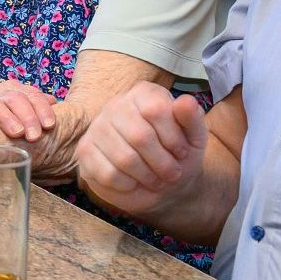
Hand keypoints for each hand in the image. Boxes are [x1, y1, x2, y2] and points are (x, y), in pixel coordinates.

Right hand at [0, 79, 57, 141]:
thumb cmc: (7, 121)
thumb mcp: (23, 112)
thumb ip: (37, 105)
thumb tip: (53, 102)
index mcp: (19, 91)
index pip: (34, 96)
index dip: (43, 109)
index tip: (49, 125)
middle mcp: (3, 92)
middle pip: (18, 98)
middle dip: (28, 117)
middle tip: (34, 136)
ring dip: (8, 118)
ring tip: (17, 133)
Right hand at [75, 83, 207, 217]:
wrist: (162, 181)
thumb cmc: (178, 155)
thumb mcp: (195, 138)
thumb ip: (193, 119)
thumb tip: (185, 102)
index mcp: (144, 93)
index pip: (155, 110)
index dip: (173, 138)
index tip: (182, 152)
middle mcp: (116, 105)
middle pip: (139, 136)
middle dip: (162, 163)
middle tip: (172, 174)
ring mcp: (96, 128)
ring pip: (124, 158)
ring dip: (148, 176)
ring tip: (156, 180)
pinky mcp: (85, 152)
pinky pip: (109, 174)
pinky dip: (129, 185)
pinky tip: (135, 182)